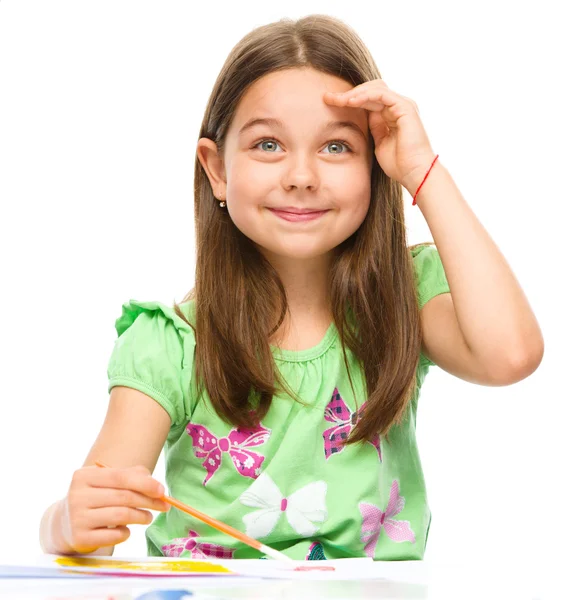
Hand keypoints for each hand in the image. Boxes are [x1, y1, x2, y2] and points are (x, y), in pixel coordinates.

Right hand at [61, 464, 169, 553]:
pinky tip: (127, 530)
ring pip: (121, 515)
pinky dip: (126, 533)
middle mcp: (77, 495)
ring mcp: (77, 518)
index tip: (162, 491)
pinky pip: (113, 535)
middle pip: (123, 496)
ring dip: (141, 517)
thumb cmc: (95, 498)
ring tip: (148, 517)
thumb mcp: (108, 482)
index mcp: (84, 476)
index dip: (145, 483)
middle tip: (163, 506)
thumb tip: (156, 486)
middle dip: (148, 501)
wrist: (65, 524)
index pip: (121, 477)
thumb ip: (132, 476)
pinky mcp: (80, 538)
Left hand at [324, 80, 436, 194]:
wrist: (414, 173)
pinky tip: (351, 101)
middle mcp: (397, 107)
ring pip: (375, 89)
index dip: (348, 100)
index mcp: (391, 115)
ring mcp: (402, 105)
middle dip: (348, 93)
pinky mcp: (405, 107)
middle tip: (328, 97)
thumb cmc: (399, 164)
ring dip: (354, 93)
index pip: (367, 100)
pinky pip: (382, 95)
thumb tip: (360, 121)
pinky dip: (365, 96)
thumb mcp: (379, 144)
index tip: (329, 103)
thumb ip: (373, 129)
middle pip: (370, 91)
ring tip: (338, 99)